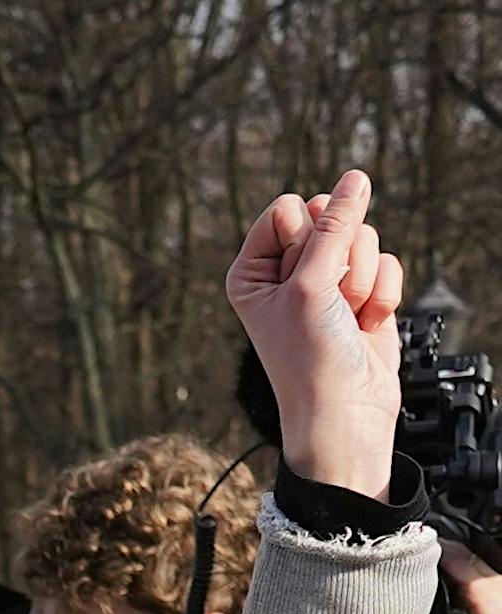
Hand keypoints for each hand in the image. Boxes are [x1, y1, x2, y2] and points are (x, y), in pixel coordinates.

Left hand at [226, 170, 402, 499]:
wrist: (344, 411)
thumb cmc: (309, 359)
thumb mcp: (310, 286)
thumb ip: (333, 226)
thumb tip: (355, 177)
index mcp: (251, 271)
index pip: (287, 209)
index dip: (303, 239)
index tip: (298, 282)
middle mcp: (285, 273)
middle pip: (329, 218)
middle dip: (339, 259)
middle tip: (326, 302)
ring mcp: (327, 282)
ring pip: (363, 237)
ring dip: (362, 280)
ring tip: (345, 317)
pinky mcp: (362, 292)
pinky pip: (387, 262)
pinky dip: (383, 294)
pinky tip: (366, 325)